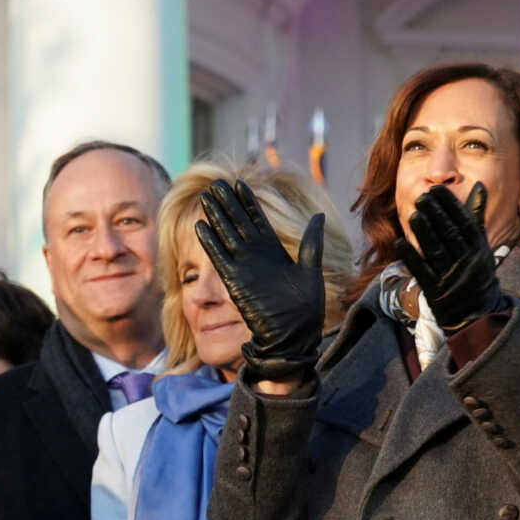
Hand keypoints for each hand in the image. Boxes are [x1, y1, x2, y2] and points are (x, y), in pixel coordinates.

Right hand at [193, 180, 325, 384]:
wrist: (291, 336)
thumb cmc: (304, 309)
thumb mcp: (310, 270)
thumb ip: (310, 243)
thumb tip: (318, 216)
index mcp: (273, 250)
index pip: (257, 219)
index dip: (247, 202)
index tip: (239, 183)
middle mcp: (255, 255)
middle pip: (237, 222)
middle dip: (227, 202)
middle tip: (216, 183)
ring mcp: (242, 266)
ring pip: (226, 235)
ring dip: (216, 216)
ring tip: (206, 197)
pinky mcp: (233, 280)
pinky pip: (219, 257)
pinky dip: (210, 242)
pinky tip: (201, 226)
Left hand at [393, 183, 503, 333]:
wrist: (477, 313)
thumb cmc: (476, 271)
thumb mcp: (481, 244)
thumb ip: (476, 216)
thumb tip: (480, 186)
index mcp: (479, 249)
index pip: (465, 222)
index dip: (450, 205)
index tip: (436, 189)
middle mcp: (467, 262)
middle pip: (450, 235)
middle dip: (436, 215)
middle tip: (422, 197)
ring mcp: (451, 277)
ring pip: (436, 252)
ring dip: (424, 233)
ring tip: (413, 215)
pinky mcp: (435, 291)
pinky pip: (422, 272)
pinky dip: (412, 258)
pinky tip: (400, 243)